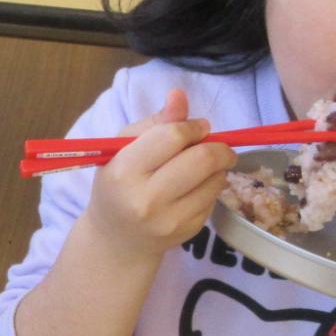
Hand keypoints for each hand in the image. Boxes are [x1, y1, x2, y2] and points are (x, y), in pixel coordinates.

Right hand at [81, 88, 235, 257]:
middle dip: (219, 146)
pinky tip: (197, 187)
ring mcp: (169, 219)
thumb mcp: (123, 149)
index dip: (193, 127)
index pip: (172, 137)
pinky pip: (214, 199)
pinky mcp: (188, 232)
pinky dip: (212, 187)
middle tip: (218, 144)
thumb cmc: (118, 184)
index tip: (199, 127)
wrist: (116, 240)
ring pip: (215, 180)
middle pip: (202, 159)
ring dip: (218, 167)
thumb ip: (154, 122)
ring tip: (206, 165)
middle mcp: (147, 199)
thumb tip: (178, 95)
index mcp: (125, 171)